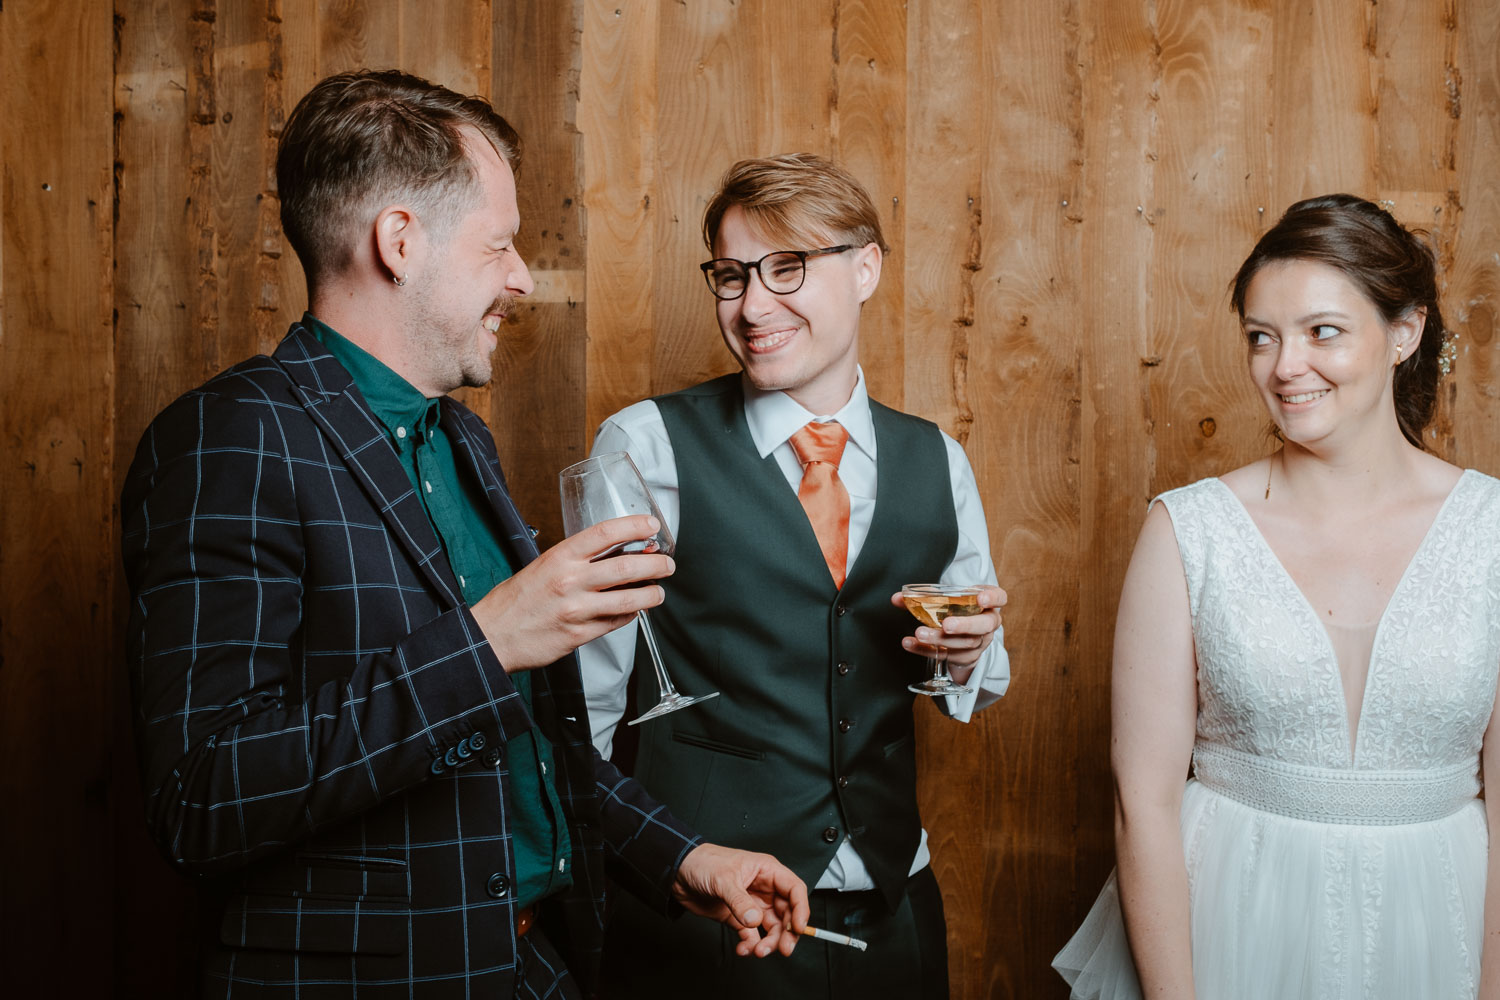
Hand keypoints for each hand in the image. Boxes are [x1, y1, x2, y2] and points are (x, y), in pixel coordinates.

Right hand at [471, 515, 673, 672]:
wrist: (492, 635)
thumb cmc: (517, 600)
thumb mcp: (543, 566)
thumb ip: (577, 560)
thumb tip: (617, 553)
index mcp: (560, 557)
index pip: (606, 533)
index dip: (635, 526)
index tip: (652, 525)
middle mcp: (570, 581)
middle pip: (627, 567)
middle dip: (656, 564)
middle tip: (667, 564)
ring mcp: (576, 609)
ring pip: (629, 599)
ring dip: (652, 594)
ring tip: (658, 591)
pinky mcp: (579, 635)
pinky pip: (616, 622)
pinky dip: (631, 615)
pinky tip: (634, 610)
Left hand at [671, 843, 809, 957]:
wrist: (678, 873)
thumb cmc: (703, 862)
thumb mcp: (723, 879)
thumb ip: (740, 901)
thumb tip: (755, 921)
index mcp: (767, 871)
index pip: (794, 890)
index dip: (801, 909)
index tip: (799, 928)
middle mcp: (763, 888)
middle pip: (786, 913)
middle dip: (786, 933)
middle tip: (783, 949)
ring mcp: (751, 904)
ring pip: (771, 927)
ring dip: (768, 942)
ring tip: (758, 951)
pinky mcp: (738, 917)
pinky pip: (751, 935)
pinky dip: (750, 944)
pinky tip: (743, 949)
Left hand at [892, 584, 1006, 684]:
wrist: (962, 635)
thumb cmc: (956, 610)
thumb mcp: (946, 599)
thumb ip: (923, 596)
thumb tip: (898, 598)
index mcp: (988, 604)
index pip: (1000, 597)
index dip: (993, 598)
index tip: (981, 598)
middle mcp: (988, 624)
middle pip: (983, 626)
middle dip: (965, 625)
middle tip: (946, 624)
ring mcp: (979, 643)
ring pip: (964, 644)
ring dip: (940, 639)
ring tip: (920, 633)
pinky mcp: (965, 658)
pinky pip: (946, 656)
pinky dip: (925, 650)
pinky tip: (910, 644)